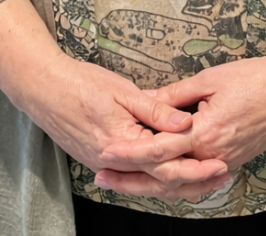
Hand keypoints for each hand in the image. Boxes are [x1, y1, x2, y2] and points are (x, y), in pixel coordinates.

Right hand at [0, 0, 229, 201]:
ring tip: (206, 178)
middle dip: (193, 178)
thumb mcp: (122, 91)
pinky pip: (134, 176)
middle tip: (221, 173)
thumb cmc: (82, 84)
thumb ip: (155, 109)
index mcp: (120, 143)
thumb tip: (186, 122)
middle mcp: (113, 161)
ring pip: (148, 182)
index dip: (195, 160)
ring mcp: (105, 164)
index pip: (165, 158)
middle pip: (160, 179)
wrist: (44, 89)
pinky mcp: (101, 160)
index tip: (219, 159)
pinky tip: (174, 172)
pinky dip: (157, 177)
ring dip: (178, 182)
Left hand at [97, 0, 265, 191]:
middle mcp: (213, 155)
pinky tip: (159, 186)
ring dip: (150, 187)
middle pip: (164, 177)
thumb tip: (144, 101)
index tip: (105, 153)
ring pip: (180, 186)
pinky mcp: (232, 162)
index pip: (159, 150)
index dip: (129, 153)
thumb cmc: (253, 78)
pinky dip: (176, 188)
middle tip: (102, 177)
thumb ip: (174, 95)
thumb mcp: (209, 79)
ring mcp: (224, 162)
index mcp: (205, 133)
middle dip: (131, 179)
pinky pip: (197, 183)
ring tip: (122, 185)